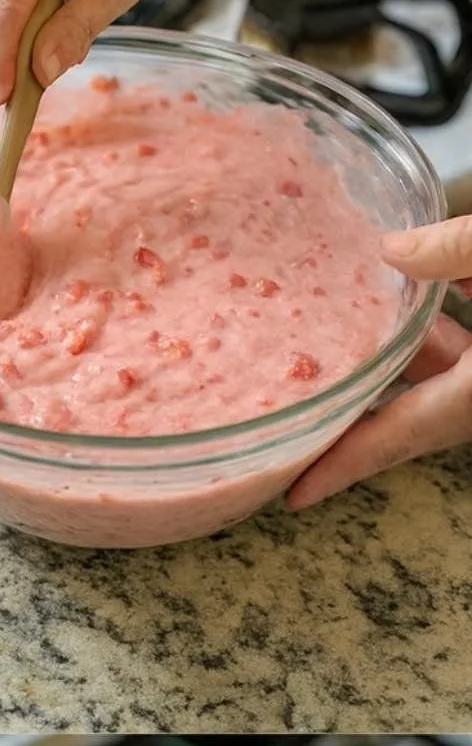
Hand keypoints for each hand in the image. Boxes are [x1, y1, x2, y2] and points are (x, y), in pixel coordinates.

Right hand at [0, 0, 205, 101]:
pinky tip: (52, 0)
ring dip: (15, 24)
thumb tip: (40, 73)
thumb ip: (76, 30)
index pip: (5, 2)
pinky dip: (18, 6)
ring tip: (62, 17)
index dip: (0, 57)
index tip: (2, 98)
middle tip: (45, 68)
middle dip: (10, 43)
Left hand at [286, 221, 471, 508]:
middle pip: (409, 421)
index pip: (398, 437)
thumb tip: (391, 249)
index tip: (293, 496)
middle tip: (290, 420)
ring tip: (332, 343)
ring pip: (439, 386)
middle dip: (352, 421)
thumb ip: (457, 251)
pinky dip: (436, 339)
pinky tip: (413, 297)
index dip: (342, 466)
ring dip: (396, 362)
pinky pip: (464, 361)